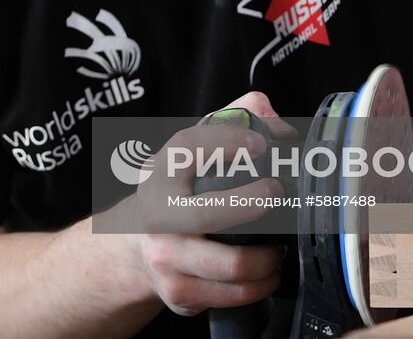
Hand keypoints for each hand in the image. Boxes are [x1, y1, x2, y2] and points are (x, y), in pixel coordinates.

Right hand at [131, 91, 292, 315]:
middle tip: (278, 194)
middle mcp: (157, 216)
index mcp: (160, 174)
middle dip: (253, 203)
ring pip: (233, 266)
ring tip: (279, 248)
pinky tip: (266, 273)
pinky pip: (233, 296)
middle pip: (209, 214)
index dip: (226, 142)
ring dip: (269, 258)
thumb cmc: (174, 193)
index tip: (260, 144)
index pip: (188, 148)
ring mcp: (167, 259)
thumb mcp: (190, 152)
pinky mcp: (179, 294)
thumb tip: (273, 117)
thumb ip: (230, 119)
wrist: (133, 246)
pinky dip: (260, 286)